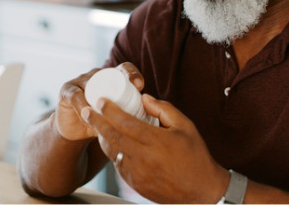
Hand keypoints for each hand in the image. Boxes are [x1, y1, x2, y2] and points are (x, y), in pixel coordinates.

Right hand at [55, 63, 144, 140]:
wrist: (76, 131)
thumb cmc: (103, 122)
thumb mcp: (120, 117)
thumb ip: (134, 114)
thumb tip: (157, 121)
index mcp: (113, 77)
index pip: (125, 69)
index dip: (133, 74)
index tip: (140, 86)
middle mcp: (98, 74)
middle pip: (109, 73)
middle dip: (119, 81)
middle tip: (129, 94)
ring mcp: (81, 80)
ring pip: (92, 84)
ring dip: (100, 98)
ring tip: (107, 112)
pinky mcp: (67, 90)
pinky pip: (76, 95)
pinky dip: (82, 105)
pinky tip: (88, 115)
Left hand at [83, 93, 228, 202]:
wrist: (202, 191)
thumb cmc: (195, 156)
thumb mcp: (185, 126)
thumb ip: (163, 109)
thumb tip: (144, 98)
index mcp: (156, 141)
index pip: (126, 123)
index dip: (110, 111)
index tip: (101, 101)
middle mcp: (144, 158)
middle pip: (113, 137)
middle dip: (97, 122)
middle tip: (86, 111)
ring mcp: (137, 173)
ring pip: (112, 152)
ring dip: (102, 138)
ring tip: (96, 126)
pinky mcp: (136, 184)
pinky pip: (119, 165)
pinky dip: (113, 153)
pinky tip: (113, 144)